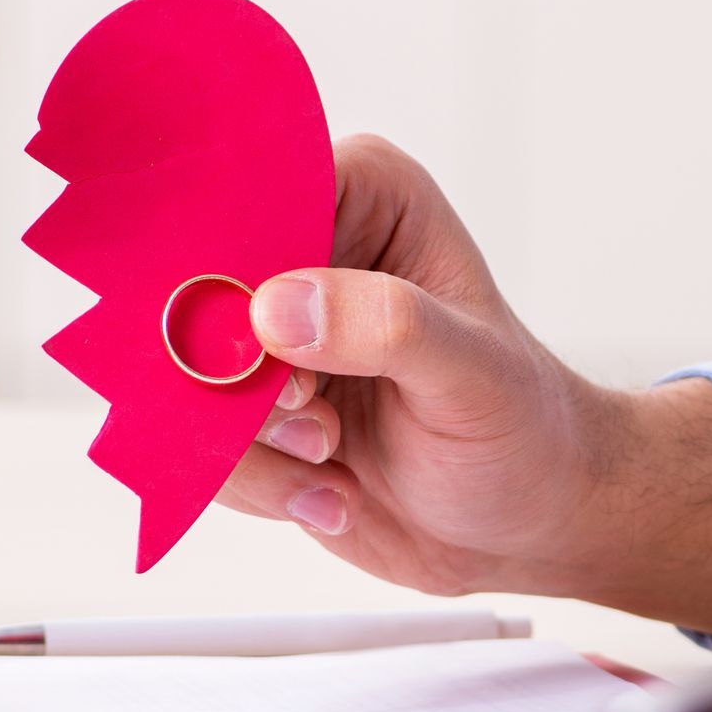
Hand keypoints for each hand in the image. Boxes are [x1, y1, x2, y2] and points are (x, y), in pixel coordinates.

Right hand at [219, 135, 711, 637]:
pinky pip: (200, 444)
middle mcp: (304, 254)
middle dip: (238, 371)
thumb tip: (277, 310)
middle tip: (309, 411)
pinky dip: (261, 483)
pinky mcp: (248, 409)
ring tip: (335, 455)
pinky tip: (332, 489)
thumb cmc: (523, 428)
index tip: (254, 330)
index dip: (234, 255)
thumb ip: (385, 326)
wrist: (524, 523)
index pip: (256, 187)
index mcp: (363, 198)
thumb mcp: (472, 372)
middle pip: (196, 287)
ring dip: (255, 441)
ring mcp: (269, 336)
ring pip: (187, 378)